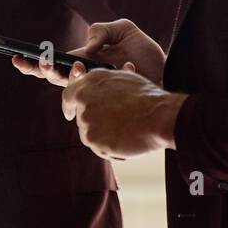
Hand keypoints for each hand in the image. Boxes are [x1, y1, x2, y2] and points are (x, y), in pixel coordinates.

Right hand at [11, 19, 165, 86]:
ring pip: (73, 90)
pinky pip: (105, 92)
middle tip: (44, 62)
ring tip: (79, 66)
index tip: (16, 57)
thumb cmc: (146, 55)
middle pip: (55, 79)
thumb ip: (103, 30)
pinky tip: (130, 65)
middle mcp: (87, 80)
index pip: (53, 65)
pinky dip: (120, 72)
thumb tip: (88, 46)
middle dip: (45, 70)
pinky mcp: (113, 103)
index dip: (33, 63)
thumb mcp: (125, 30)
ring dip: (71, 77)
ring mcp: (99, 93)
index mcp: (84, 63)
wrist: (171, 73)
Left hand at [60, 66, 185, 159]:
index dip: (69, 105)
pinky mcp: (92, 138)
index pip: (69, 94)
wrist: (159, 117)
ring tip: (126, 132)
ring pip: (88, 133)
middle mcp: (84, 98)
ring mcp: (86, 119)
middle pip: (81, 116)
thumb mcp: (125, 80)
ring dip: (103, 136)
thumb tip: (94, 81)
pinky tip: (125, 142)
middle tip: (115, 125)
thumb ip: (104, 83)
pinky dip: (109, 148)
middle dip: (94, 122)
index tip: (69, 113)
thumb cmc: (148, 98)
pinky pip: (97, 147)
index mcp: (91, 81)